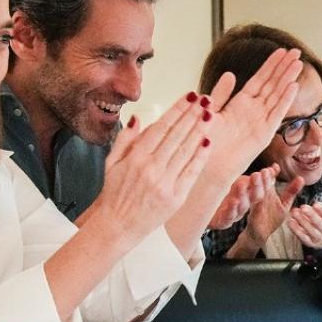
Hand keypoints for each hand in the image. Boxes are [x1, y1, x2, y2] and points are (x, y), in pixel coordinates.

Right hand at [90, 95, 212, 244]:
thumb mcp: (111, 163)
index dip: (177, 109)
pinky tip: (208, 142)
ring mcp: (165, 182)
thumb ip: (125, 139)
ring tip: (210, 115)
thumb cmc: (114, 194)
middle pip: (177, 135)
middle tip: (206, 99)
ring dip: (199, 131)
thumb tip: (137, 118)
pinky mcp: (176, 197)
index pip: (162, 127)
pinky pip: (191, 173)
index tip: (190, 97)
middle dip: (192, 115)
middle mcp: (151, 167)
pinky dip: (200, 157)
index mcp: (136, 157)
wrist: (118, 225)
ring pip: (186, 151)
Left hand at [203, 47, 303, 178]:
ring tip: (298, 64)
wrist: (207, 166)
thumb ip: (222, 93)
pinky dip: (285, 100)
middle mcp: (254, 111)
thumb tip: (230, 74)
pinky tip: (293, 86)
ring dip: (288, 79)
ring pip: (277, 96)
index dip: (271, 64)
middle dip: (284, 67)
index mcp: (241, 104)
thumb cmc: (206, 142)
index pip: (260, 79)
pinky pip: (276, 114)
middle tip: (297, 51)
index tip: (282, 50)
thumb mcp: (211, 111)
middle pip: (272, 84)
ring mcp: (260, 122)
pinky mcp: (264, 135)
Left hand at [208, 165, 277, 231]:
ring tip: (241, 186)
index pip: (261, 188)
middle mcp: (243, 205)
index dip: (265, 181)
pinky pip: (229, 217)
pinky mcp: (222, 222)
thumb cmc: (221, 193)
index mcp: (248, 195)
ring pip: (243, 207)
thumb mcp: (238, 181)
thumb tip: (274, 167)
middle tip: (256, 175)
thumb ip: (252, 177)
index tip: (266, 171)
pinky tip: (233, 202)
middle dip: (257, 186)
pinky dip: (232, 209)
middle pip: (255, 197)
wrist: (201, 207)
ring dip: (243, 196)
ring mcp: (234, 214)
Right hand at [235, 174, 304, 257]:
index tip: (275, 167)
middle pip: (260, 185)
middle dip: (262, 178)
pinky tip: (246, 197)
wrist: (259, 235)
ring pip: (253, 195)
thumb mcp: (283, 204)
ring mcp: (254, 206)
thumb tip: (301, 178)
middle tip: (265, 170)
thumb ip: (291, 192)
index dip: (271, 173)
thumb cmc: (271, 218)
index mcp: (267, 192)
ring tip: (255, 177)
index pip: (269, 179)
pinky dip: (247, 203)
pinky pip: (250, 210)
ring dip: (254, 186)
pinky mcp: (252, 216)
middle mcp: (259, 196)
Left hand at [288, 184, 321, 251]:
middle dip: (311, 215)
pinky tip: (290, 222)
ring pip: (311, 230)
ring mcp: (319, 238)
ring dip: (302, 221)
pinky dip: (296, 230)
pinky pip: (303, 237)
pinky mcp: (310, 242)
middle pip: (320, 224)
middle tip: (303, 207)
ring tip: (294, 212)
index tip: (316, 204)